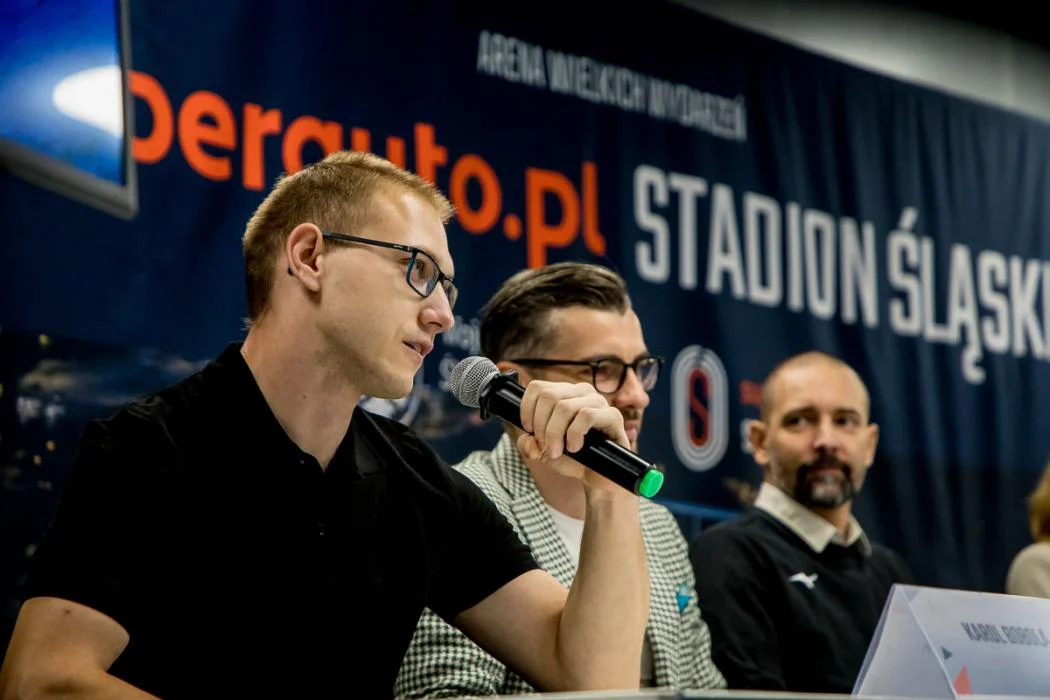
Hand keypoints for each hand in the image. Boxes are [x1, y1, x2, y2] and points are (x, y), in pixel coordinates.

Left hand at [515, 380, 629, 488]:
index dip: (527, 409)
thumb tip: (527, 440)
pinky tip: (575, 448)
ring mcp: (598, 402)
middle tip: (545, 446)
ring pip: (565, 407)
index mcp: (564, 394)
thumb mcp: (544, 453)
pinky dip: (574, 434)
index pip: (538, 387)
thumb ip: (529, 445)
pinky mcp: (613, 415)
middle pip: (549, 396)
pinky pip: (586, 415)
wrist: (599, 478)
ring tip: (558, 451)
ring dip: (555, 433)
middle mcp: (581, 392)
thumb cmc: (574, 460)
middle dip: (541, 426)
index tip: (529, 430)